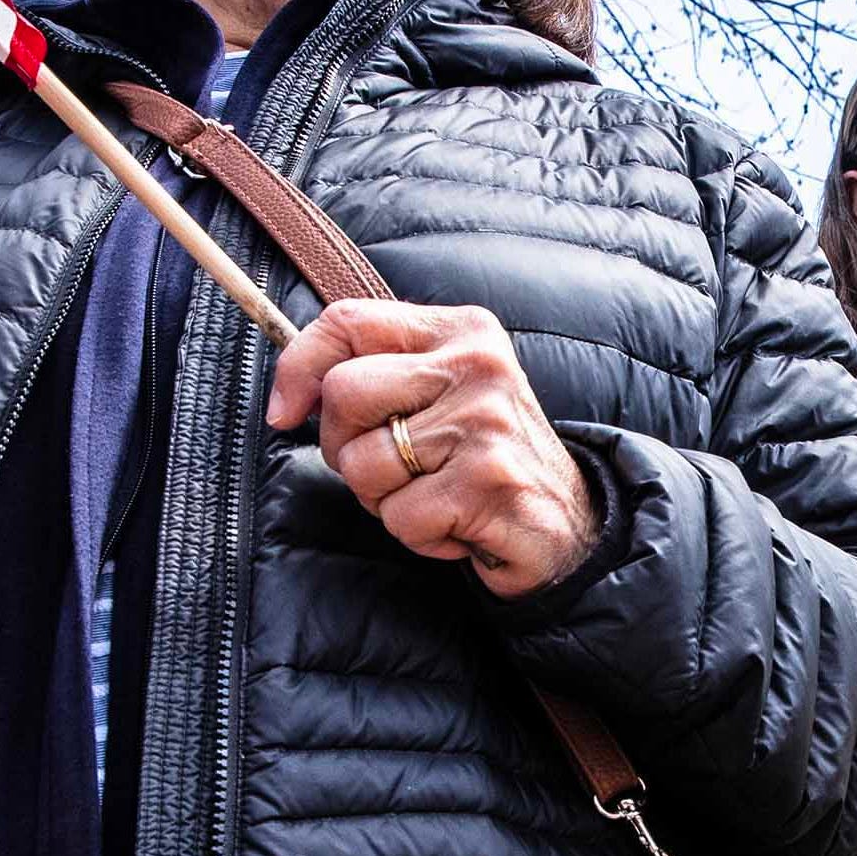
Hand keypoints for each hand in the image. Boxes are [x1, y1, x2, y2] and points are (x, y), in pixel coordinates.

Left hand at [265, 299, 600, 598]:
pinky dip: (419, 535)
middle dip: (344, 447)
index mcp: (462, 331)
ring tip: (435, 496)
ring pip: (363, 463)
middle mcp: (479, 365)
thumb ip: (378, 375)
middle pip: (344, 394)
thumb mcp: (440, 395)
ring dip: (384, 499)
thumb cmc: (483, 460)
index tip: (287, 412)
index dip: (298, 368)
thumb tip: (289, 397)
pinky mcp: (488, 480)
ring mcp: (486, 421)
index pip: (348, 321)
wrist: (569, 525)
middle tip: (391, 469)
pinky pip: (400, 516)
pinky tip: (458, 525)